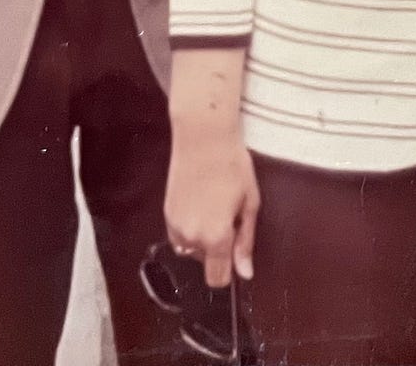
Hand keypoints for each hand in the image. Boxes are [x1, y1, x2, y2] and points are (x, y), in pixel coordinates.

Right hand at [165, 119, 260, 287]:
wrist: (203, 137)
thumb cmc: (232, 165)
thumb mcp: (249, 203)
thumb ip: (245, 242)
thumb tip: (244, 273)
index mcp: (216, 238)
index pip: (218, 279)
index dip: (229, 271)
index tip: (235, 251)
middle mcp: (192, 238)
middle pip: (205, 263)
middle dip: (218, 248)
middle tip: (228, 216)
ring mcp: (175, 226)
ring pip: (191, 249)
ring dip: (202, 239)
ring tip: (213, 207)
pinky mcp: (166, 213)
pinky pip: (179, 235)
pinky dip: (190, 227)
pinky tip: (200, 202)